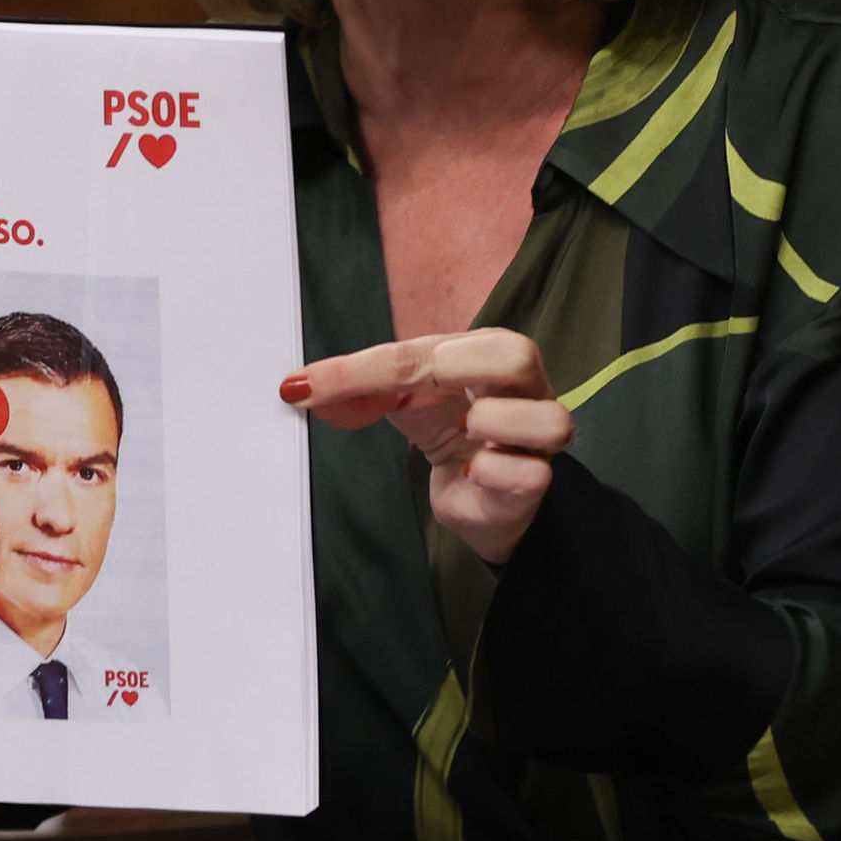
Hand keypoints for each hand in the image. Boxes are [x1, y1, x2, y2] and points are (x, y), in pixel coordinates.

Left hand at [283, 329, 573, 563]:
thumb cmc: (447, 428)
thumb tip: (296, 388)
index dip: (369, 367)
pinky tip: (473, 473)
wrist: (475, 494)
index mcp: (489, 353)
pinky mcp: (535, 483)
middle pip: (519, 355)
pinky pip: (529, 473)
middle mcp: (526, 388)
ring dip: (490, 425)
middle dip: (463, 369)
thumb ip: (357, 387)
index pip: (437, 346)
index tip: (311, 386)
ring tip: (464, 437)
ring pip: (544, 418)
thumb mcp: (400, 397)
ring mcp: (537, 437)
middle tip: (429, 386)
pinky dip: (490, 473)